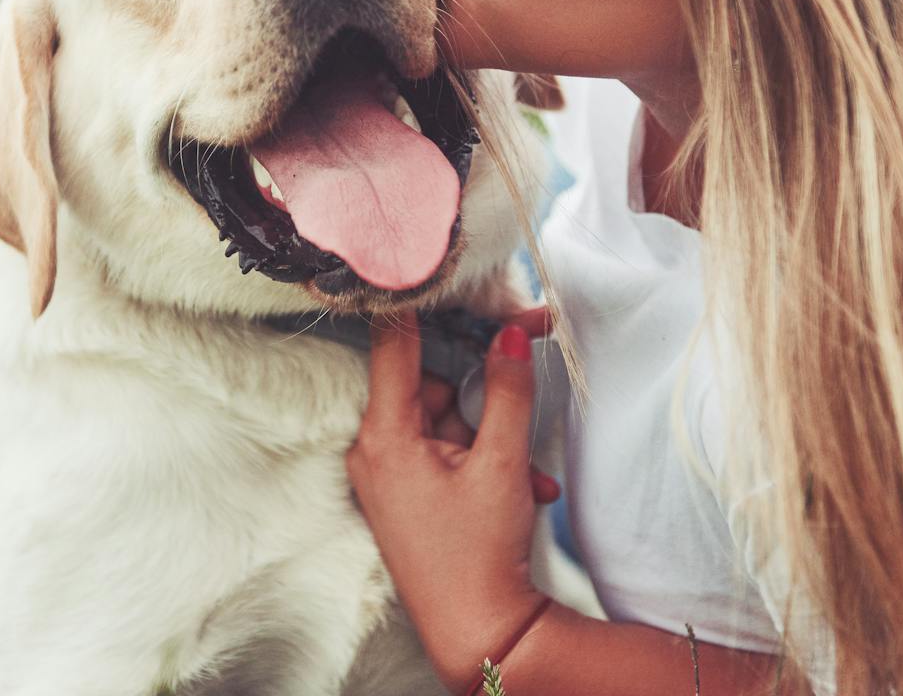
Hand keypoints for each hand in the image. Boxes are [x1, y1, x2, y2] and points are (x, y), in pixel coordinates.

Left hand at [346, 313, 555, 690]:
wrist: (481, 635)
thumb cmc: (480, 554)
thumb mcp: (501, 463)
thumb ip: (505, 390)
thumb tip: (511, 332)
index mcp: (384, 436)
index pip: (393, 345)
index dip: (420, 303)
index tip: (434, 266)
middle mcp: (375, 451)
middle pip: (428, 384)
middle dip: (481, 389)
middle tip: (527, 362)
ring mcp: (389, 476)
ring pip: (445, 422)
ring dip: (492, 436)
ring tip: (528, 472)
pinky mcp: (407, 496)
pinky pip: (446, 455)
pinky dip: (484, 463)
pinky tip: (524, 489)